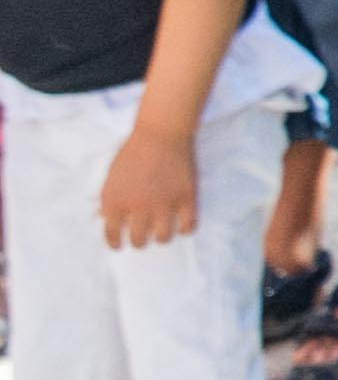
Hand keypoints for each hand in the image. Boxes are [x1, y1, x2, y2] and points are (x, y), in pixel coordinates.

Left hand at [97, 119, 194, 250]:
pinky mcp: (186, 198)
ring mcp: (164, 203)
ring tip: (163, 233)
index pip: (112, 233)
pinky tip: (183, 226)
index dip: (115, 243)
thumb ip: (108, 199)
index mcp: (116, 201)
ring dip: (161, 238)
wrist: (161, 133)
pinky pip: (189, 225)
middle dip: (139, 242)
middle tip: (142, 239)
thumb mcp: (111, 176)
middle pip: (138, 240)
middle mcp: (138, 207)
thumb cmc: (133, 151)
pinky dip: (186, 229)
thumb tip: (106, 218)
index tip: (119, 246)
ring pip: (163, 237)